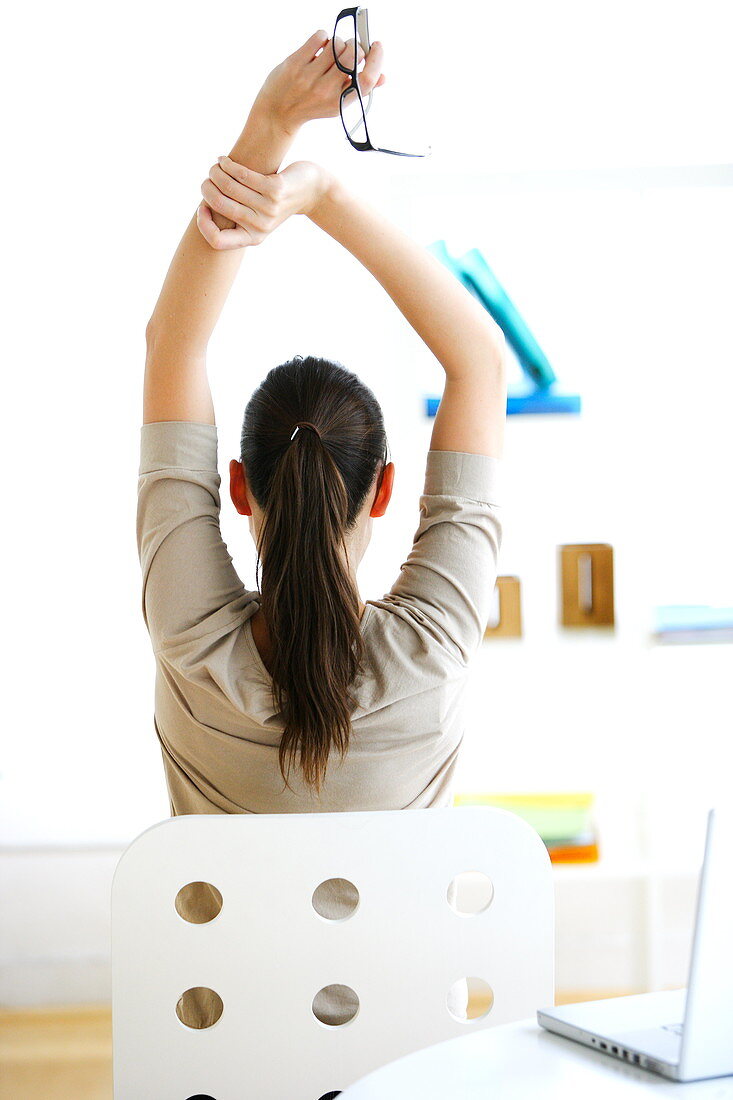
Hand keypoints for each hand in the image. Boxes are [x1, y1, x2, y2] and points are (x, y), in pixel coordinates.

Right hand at [196, 157, 331, 250]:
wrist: (310, 191)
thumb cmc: (276, 203)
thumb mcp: (257, 218)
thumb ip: (235, 217)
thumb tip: (205, 207)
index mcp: (252, 238)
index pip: (217, 241)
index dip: (203, 224)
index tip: (203, 208)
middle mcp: (260, 226)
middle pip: (219, 205)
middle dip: (207, 187)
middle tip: (208, 178)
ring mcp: (268, 208)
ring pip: (228, 186)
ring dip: (216, 172)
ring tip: (216, 166)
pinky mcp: (275, 189)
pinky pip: (242, 174)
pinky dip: (228, 164)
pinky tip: (225, 160)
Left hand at [254, 28, 385, 132]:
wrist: (277, 113)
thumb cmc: (310, 106)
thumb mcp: (336, 104)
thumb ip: (358, 90)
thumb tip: (383, 77)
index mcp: (339, 102)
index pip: (367, 80)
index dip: (376, 59)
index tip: (377, 46)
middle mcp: (325, 91)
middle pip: (353, 55)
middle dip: (355, 46)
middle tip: (350, 49)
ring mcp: (309, 77)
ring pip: (337, 43)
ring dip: (338, 42)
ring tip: (331, 51)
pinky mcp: (295, 63)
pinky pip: (319, 37)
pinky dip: (323, 37)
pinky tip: (318, 46)